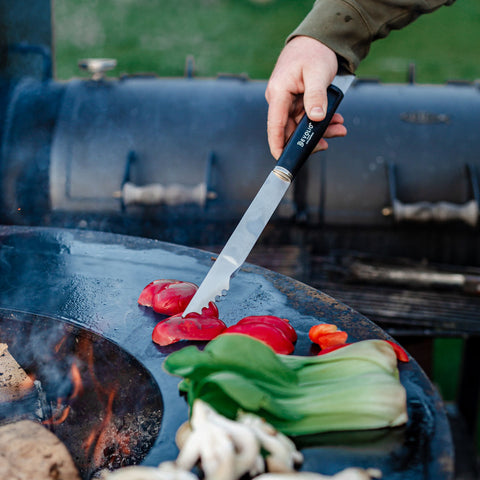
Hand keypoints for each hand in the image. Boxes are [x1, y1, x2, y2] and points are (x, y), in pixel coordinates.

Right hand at [265, 36, 346, 158]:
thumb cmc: (314, 52)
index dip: (278, 145)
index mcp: (279, 93)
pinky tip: (335, 121)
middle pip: (291, 129)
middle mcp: (280, 100)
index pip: (275, 125)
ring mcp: (289, 102)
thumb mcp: (317, 73)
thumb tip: (316, 118)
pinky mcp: (297, 103)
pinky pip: (308, 118)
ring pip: (302, 125)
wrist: (317, 40)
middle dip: (310, 137)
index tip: (282, 159)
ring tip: (338, 128)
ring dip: (320, 129)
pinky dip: (321, 121)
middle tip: (329, 140)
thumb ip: (316, 96)